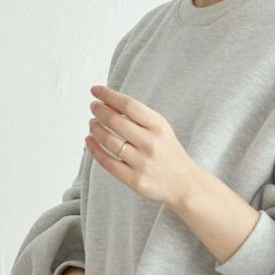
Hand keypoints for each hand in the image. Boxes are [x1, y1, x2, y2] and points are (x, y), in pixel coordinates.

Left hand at [86, 84, 199, 207]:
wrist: (184, 184)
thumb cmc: (167, 152)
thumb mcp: (161, 129)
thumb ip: (139, 116)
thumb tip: (107, 101)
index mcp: (158, 126)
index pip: (128, 105)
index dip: (108, 95)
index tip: (95, 90)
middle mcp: (150, 144)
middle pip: (115, 121)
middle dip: (98, 110)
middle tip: (94, 107)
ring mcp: (142, 163)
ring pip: (108, 141)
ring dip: (95, 128)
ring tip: (92, 124)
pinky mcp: (134, 180)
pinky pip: (107, 162)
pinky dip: (94, 149)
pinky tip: (89, 140)